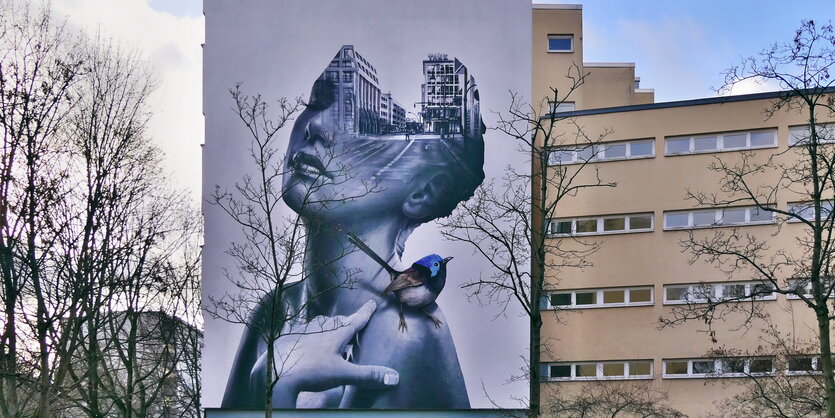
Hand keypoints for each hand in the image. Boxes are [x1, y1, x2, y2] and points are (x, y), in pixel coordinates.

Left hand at [249, 300, 397, 407]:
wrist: (275, 372)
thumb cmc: (311, 371)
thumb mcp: (343, 374)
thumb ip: (367, 375)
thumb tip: (394, 377)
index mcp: (337, 333)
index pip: (356, 320)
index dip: (365, 312)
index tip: (372, 302)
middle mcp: (321, 328)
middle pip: (338, 321)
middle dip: (346, 321)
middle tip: (353, 322)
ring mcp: (304, 331)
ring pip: (320, 324)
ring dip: (328, 326)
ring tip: (330, 332)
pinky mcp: (289, 338)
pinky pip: (303, 331)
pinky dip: (309, 334)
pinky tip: (306, 341)